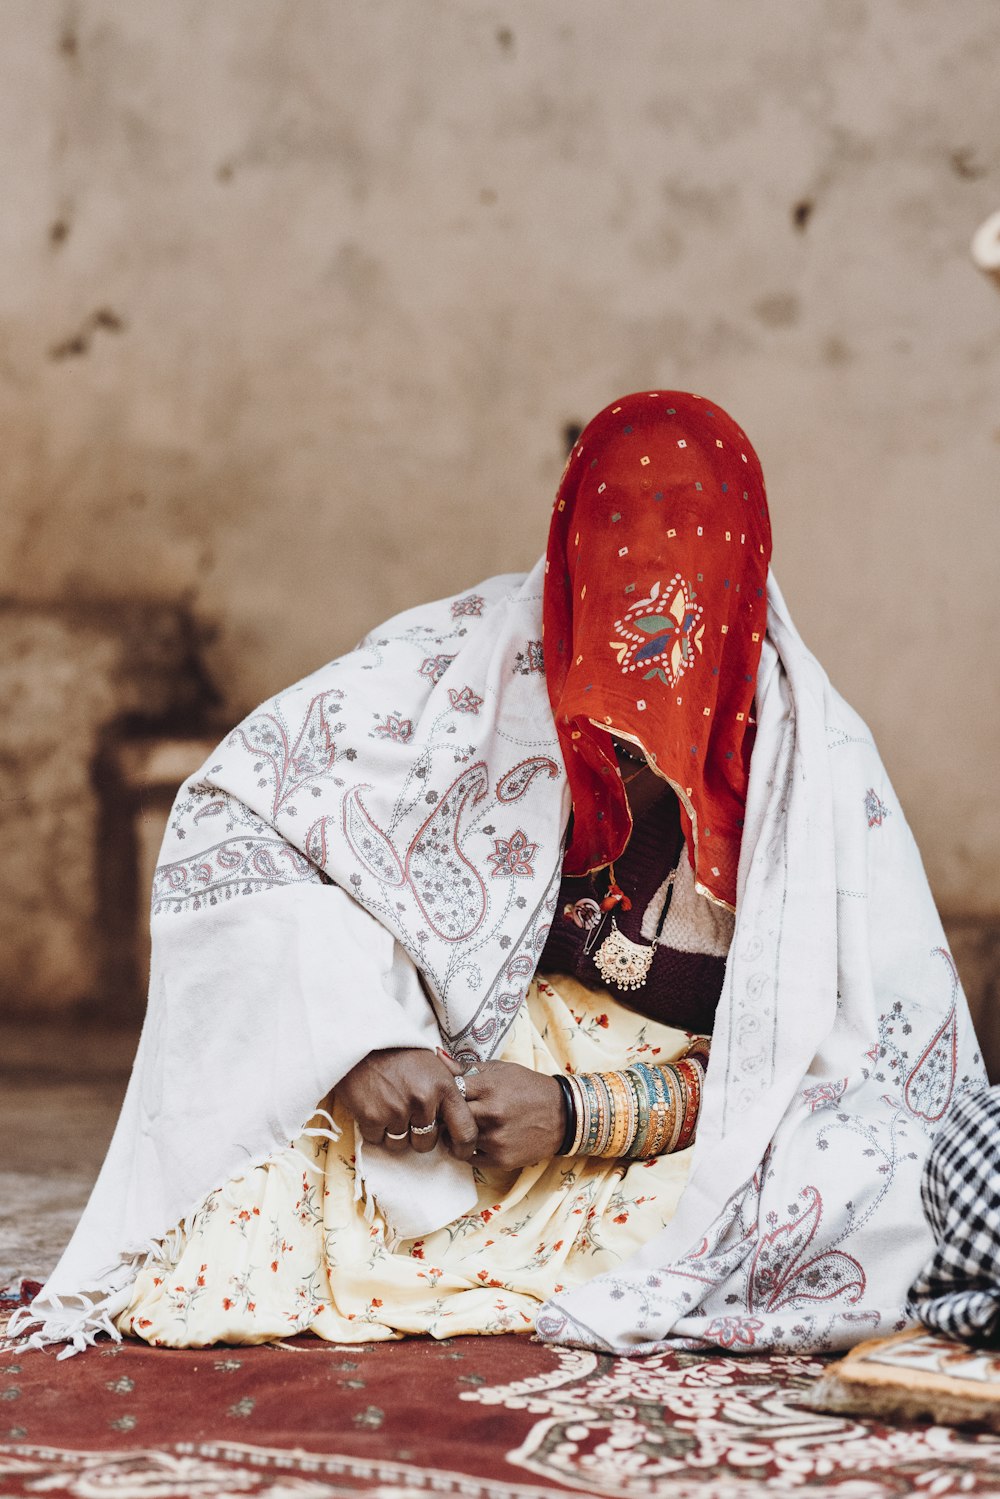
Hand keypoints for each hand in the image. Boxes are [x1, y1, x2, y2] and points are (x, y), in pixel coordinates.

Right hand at [335, 1047, 478, 1160]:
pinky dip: (375, 1129)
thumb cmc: (400, 1052)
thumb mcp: (435, 1064)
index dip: (464, 1147)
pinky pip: (378, 1139)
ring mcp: (397, 1110)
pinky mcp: (372, 1117)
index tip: (459, 1152)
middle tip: (408, 1114)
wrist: (363, 1039)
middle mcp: (423, 1100)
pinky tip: (375, 1106)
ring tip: (390, 1106)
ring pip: (401, 1144)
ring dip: (395, 1133)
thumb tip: (461, 1117)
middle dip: (418, 1135)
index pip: (465, 1130)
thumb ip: (448, 1090)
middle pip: (427, 1143)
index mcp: (444, 1087)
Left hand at [442, 1057, 565, 1169]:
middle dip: (444, 1116)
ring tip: (460, 1127)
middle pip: (449, 1118)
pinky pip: (470, 1158)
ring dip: (455, 1135)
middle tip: (444, 1115)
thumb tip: (436, 1055)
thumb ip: (467, 1067)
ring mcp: (496, 1139)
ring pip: (457, 1140)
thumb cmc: (528, 1088)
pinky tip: (474, 1141)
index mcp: (488, 1087)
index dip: (443, 1093)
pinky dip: (468, 1150)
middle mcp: (491, 1114)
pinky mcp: (501, 1159)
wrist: (563, 1115)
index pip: (449, 1090)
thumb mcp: (501, 1070)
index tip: (443, 1095)